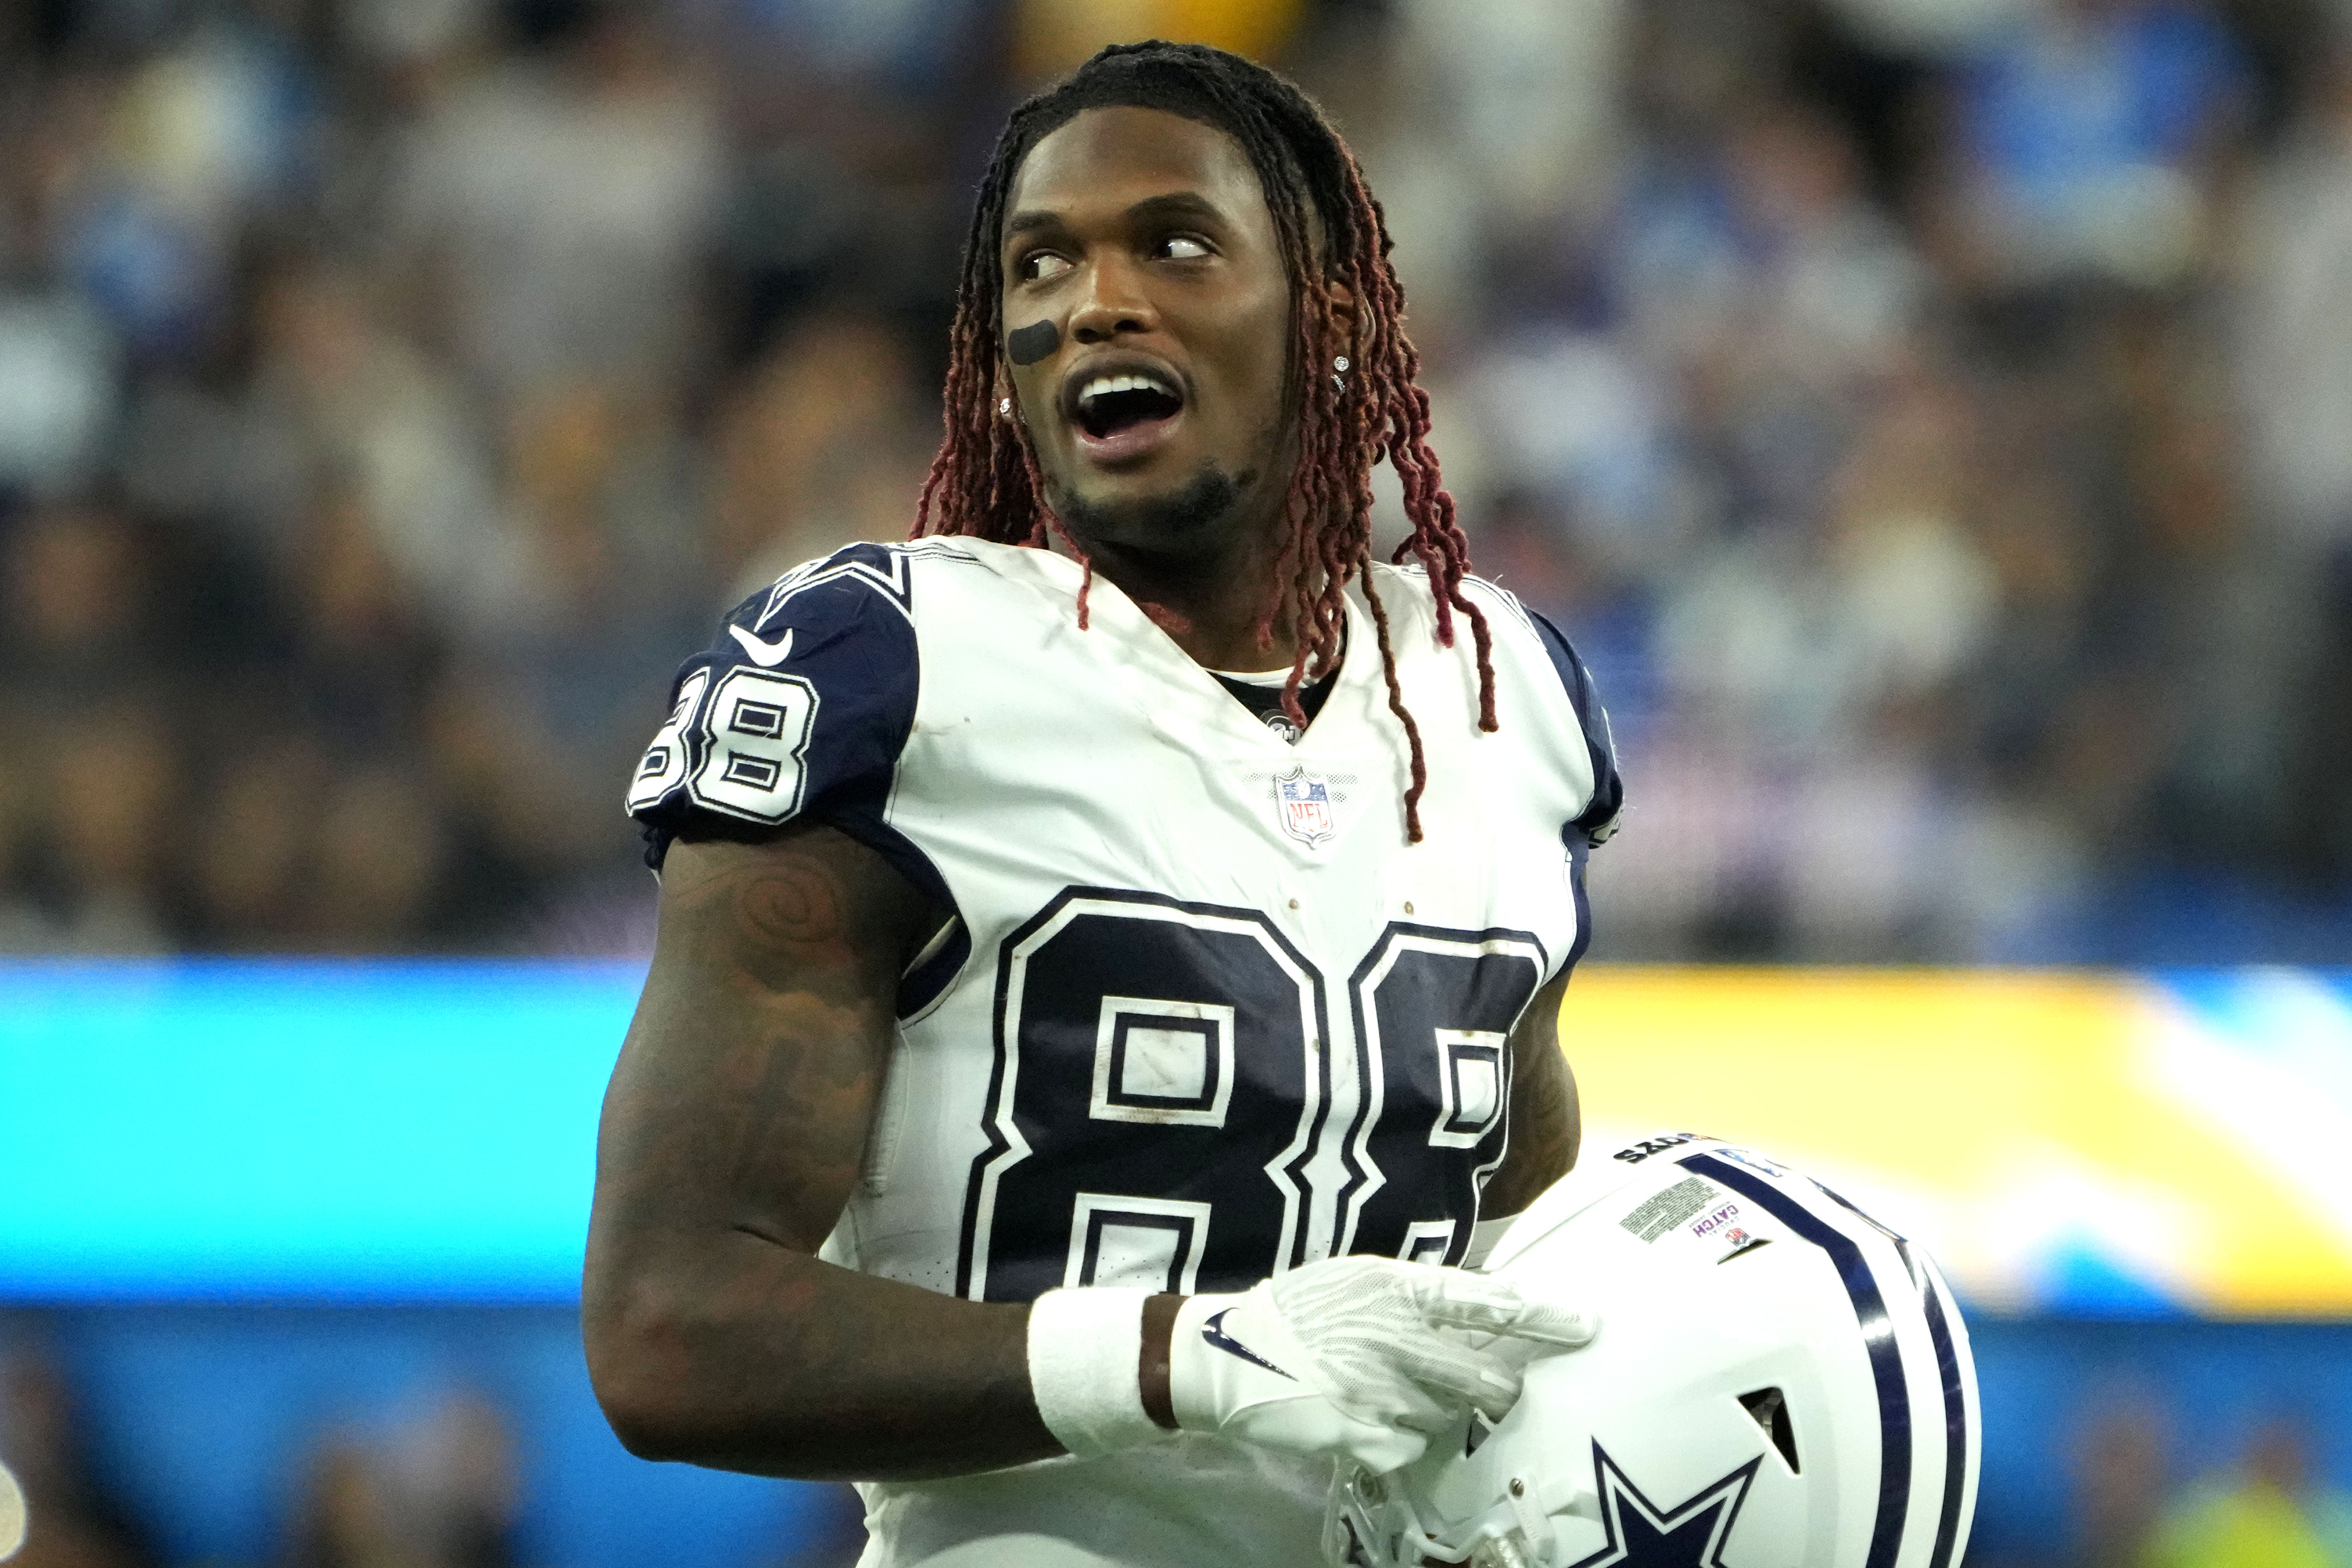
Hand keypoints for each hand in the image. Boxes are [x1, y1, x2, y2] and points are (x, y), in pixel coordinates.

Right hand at [1167, 1257, 1592, 1472]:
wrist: (1227, 1354)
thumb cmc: (1300, 1309)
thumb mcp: (1359, 1278)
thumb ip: (1418, 1293)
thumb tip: (1480, 1307)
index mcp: (1398, 1289)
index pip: (1490, 1303)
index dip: (1544, 1316)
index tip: (1587, 1325)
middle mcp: (1397, 1338)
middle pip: (1487, 1380)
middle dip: (1502, 1391)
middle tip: (1498, 1390)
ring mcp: (1381, 1391)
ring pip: (1448, 1417)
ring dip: (1434, 1411)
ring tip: (1393, 1393)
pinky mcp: (1361, 1434)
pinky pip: (1411, 1448)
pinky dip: (1400, 1440)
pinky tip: (1368, 1418)